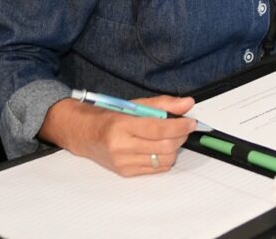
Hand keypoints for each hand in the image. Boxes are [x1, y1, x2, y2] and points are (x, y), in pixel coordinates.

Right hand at [44, 95, 196, 176]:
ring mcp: (123, 162)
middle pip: (164, 146)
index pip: (158, 129)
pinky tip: (161, 148)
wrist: (85, 135)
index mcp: (122, 126)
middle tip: (184, 127)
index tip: (191, 122)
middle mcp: (121, 147)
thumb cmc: (111, 117)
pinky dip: (165, 158)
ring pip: (164, 160)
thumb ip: (163, 104)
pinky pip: (156, 169)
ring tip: (172, 137)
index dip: (179, 126)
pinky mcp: (126, 173)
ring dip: (175, 148)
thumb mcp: (135, 104)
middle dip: (181, 136)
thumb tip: (187, 103)